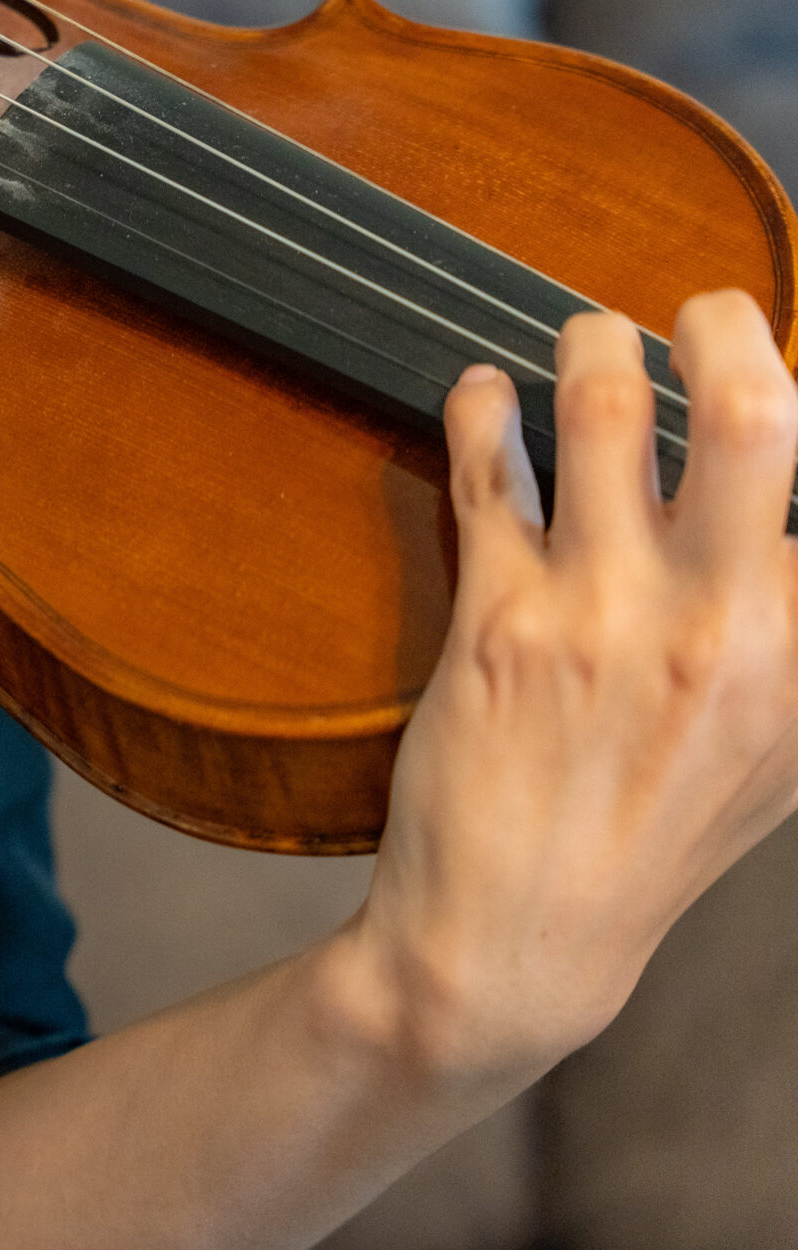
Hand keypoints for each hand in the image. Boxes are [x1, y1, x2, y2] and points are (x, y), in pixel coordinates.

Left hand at [342, 291, 797, 1087]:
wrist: (516, 940)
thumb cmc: (648, 839)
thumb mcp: (776, 751)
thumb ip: (794, 635)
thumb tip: (790, 542)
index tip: (780, 364)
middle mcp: (721, 628)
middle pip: (755, 417)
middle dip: (726, 326)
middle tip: (702, 309)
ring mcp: (602, 618)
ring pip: (607, 416)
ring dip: (592, 347)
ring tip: (586, 337)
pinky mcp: (496, 622)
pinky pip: (493, 473)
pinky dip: (483, 409)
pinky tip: (482, 393)